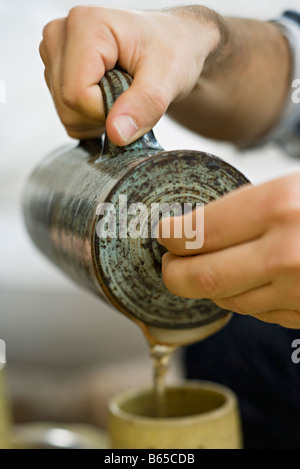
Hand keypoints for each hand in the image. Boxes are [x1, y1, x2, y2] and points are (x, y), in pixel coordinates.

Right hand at [39, 5, 222, 143]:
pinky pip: (67, 115)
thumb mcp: (169, 78)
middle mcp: (60, 34)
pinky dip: (90, 118)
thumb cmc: (173, 50)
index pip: (77, 94)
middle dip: (102, 115)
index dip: (107, 110)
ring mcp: (54, 53)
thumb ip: (144, 105)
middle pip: (67, 106)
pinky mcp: (55, 70)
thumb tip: (116, 134)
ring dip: (97, 118)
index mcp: (84, 25)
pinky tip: (107, 96)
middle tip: (130, 94)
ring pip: (66, 114)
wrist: (173, 44)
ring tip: (121, 92)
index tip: (134, 96)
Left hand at [158, 172, 299, 328]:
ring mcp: (298, 291)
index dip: (172, 235)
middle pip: (204, 278)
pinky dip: (244, 298)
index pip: (200, 232)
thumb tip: (200, 222)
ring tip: (210, 267)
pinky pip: (259, 313)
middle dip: (176, 273)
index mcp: (278, 207)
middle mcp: (286, 254)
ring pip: (228, 301)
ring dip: (209, 287)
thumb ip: (250, 205)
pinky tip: (247, 280)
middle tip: (171, 262)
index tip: (166, 233)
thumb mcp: (294, 186)